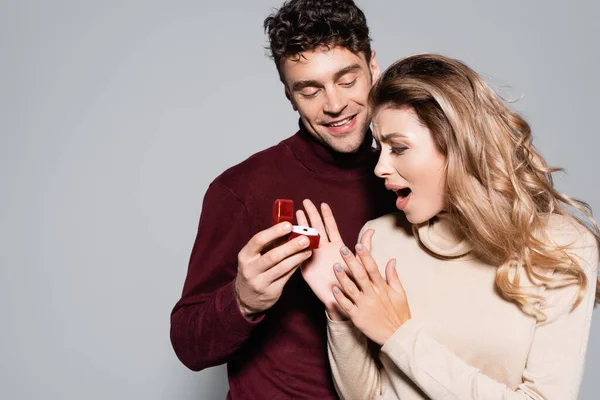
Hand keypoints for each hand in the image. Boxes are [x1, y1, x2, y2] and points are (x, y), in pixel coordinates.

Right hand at [234, 222, 312, 318]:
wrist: (246, 298)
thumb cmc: (254, 270)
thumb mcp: (254, 257)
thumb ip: (269, 244)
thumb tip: (289, 229)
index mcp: (244, 256)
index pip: (258, 241)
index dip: (274, 232)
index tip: (288, 225)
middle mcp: (250, 269)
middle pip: (272, 256)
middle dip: (291, 246)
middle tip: (305, 238)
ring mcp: (260, 282)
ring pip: (282, 267)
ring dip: (297, 257)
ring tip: (309, 248)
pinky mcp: (271, 292)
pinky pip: (286, 276)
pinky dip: (296, 266)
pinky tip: (304, 258)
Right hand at [297, 199, 364, 320]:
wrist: (343, 300)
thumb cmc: (353, 283)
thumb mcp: (360, 263)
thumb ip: (364, 246)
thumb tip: (371, 230)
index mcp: (337, 247)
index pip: (331, 227)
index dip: (327, 215)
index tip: (322, 203)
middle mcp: (325, 249)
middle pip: (317, 227)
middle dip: (311, 214)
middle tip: (305, 201)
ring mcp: (315, 257)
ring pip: (307, 238)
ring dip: (302, 225)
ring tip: (297, 213)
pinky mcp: (306, 267)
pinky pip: (299, 254)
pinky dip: (294, 244)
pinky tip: (289, 234)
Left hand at [332, 239, 410, 345]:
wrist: (397, 337)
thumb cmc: (399, 314)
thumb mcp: (400, 294)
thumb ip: (393, 276)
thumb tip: (392, 259)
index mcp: (382, 288)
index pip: (373, 268)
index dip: (365, 256)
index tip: (358, 245)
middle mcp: (372, 295)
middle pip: (360, 275)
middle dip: (351, 261)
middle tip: (342, 249)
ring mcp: (364, 306)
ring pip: (350, 289)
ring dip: (342, 277)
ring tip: (335, 265)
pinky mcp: (357, 317)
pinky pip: (346, 306)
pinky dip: (340, 297)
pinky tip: (333, 288)